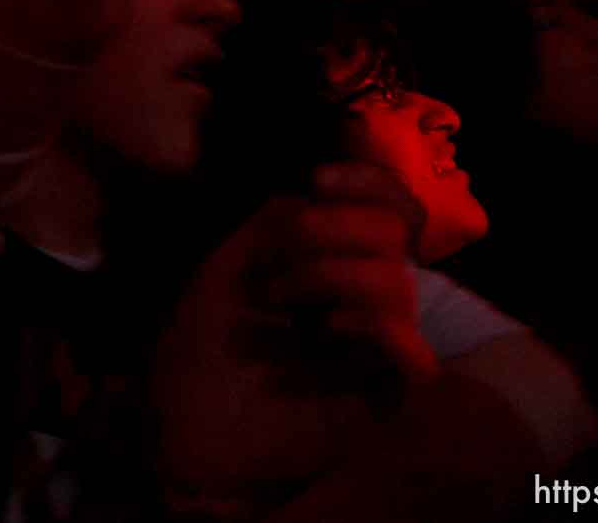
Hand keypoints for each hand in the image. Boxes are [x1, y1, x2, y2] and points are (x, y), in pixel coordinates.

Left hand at [153, 164, 434, 490]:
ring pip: (398, 285)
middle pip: (394, 235)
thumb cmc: (203, 341)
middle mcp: (364, 297)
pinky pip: (414, 355)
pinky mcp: (382, 396)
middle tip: (282, 249)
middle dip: (333, 227)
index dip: (368, 182)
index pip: (387, 207)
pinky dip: (373, 326)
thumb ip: (283, 218)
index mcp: (337, 260)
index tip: (317, 179)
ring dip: (329, 274)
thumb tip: (321, 193)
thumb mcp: (235, 261)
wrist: (184, 417)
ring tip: (275, 297)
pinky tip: (328, 327)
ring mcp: (377, 346)